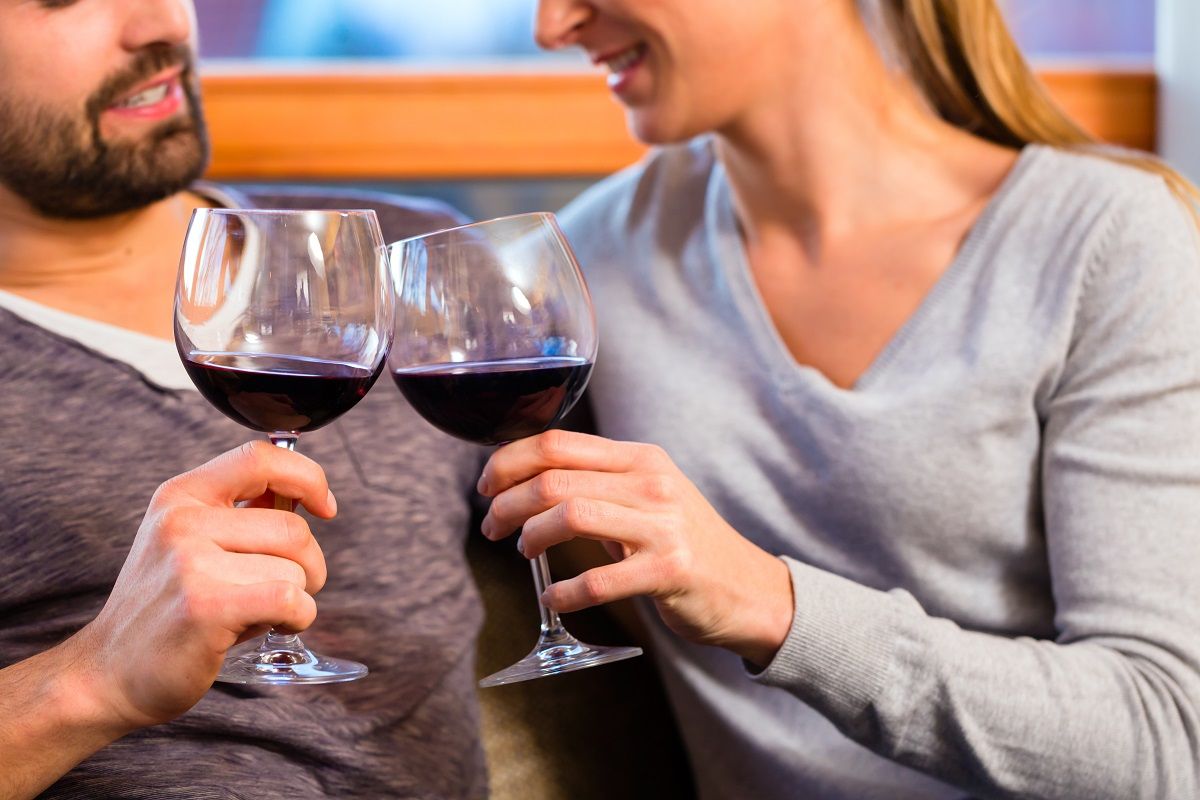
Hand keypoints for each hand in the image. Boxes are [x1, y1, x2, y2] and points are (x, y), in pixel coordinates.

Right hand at [71, 441, 335, 731]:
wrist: (108, 675)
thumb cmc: (165, 609)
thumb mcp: (188, 542)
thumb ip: (241, 513)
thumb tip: (304, 494)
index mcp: (180, 496)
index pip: (260, 458)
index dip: (307, 477)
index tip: (325, 506)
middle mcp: (182, 522)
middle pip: (293, 528)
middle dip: (309, 564)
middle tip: (283, 588)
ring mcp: (191, 564)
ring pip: (295, 569)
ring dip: (296, 597)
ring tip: (254, 612)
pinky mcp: (207, 607)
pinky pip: (291, 599)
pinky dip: (298, 617)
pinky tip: (272, 626)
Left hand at [477, 430, 792, 665]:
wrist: (747, 588)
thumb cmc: (684, 543)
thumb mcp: (648, 496)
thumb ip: (598, 483)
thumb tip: (524, 483)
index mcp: (640, 457)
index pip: (557, 443)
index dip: (508, 462)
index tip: (486, 486)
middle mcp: (651, 483)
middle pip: (554, 478)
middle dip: (508, 503)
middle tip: (493, 527)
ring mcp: (663, 525)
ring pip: (571, 515)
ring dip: (531, 537)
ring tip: (522, 553)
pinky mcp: (669, 570)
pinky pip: (599, 579)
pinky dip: (565, 591)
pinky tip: (555, 596)